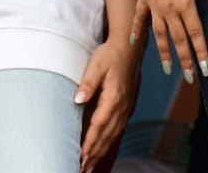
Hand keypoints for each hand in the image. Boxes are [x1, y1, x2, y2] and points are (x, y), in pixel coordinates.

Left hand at [75, 36, 141, 171]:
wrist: (129, 48)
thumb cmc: (110, 55)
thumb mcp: (96, 64)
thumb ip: (87, 82)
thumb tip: (78, 99)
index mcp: (114, 97)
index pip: (99, 125)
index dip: (90, 142)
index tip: (81, 155)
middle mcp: (122, 107)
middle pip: (107, 136)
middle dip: (95, 154)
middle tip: (83, 168)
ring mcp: (125, 109)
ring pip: (113, 136)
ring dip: (101, 152)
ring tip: (89, 165)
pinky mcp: (125, 108)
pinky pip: (117, 130)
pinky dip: (108, 142)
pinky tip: (102, 149)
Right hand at [131, 0, 207, 82]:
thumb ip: (196, 3)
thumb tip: (199, 19)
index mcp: (187, 4)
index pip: (196, 34)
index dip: (201, 53)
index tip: (205, 69)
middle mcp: (170, 9)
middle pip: (179, 40)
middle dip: (185, 60)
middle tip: (190, 77)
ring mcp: (154, 5)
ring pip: (160, 34)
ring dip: (164, 53)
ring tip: (167, 69)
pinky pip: (138, 18)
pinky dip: (135, 30)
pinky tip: (133, 42)